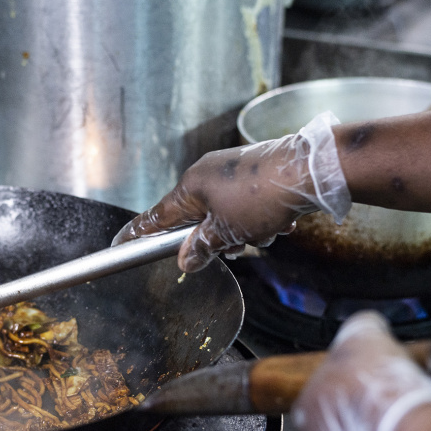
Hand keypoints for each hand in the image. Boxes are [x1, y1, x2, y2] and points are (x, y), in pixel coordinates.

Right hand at [112, 111, 350, 271]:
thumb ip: (202, 248)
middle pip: (196, 219)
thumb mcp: (228, 232)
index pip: (156, 216)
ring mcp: (230, 170)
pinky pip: (245, 204)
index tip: (120, 243)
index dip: (138, 233)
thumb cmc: (264, 196)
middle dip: (216, 238)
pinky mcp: (253, 171)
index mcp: (190, 186)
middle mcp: (206, 174)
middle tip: (235, 246)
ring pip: (225, 215)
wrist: (310, 169)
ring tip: (264, 231)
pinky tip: (277, 222)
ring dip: (243, 231)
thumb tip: (186, 261)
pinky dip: (258, 218)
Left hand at [292, 311, 430, 430]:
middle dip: (363, 412)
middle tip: (390, 402)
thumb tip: (364, 325)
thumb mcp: (364, 334)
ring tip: (405, 426)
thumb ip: (358, 327)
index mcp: (306, 404)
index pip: (321, 390)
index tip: (370, 381)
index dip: (350, 383)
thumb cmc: (383, 389)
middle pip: (339, 421)